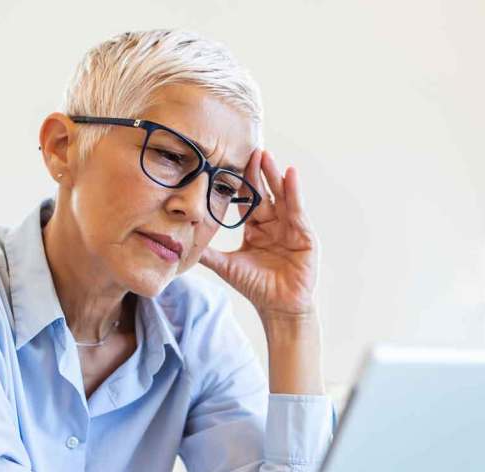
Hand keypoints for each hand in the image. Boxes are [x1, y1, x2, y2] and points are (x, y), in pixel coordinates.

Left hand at [198, 149, 318, 322]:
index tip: (228, 162)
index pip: (247, 200)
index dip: (239, 183)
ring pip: (281, 196)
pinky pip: (297, 210)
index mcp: (256, 227)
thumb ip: (206, 253)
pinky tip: (290, 174)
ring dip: (274, 176)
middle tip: (250, 150)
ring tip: (267, 156)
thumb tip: (179, 244)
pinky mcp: (305, 235)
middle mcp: (274, 223)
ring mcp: (291, 227)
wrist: (279, 308)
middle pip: (264, 192)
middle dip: (258, 172)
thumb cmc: (256, 287)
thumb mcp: (226, 266)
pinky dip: (294, 192)